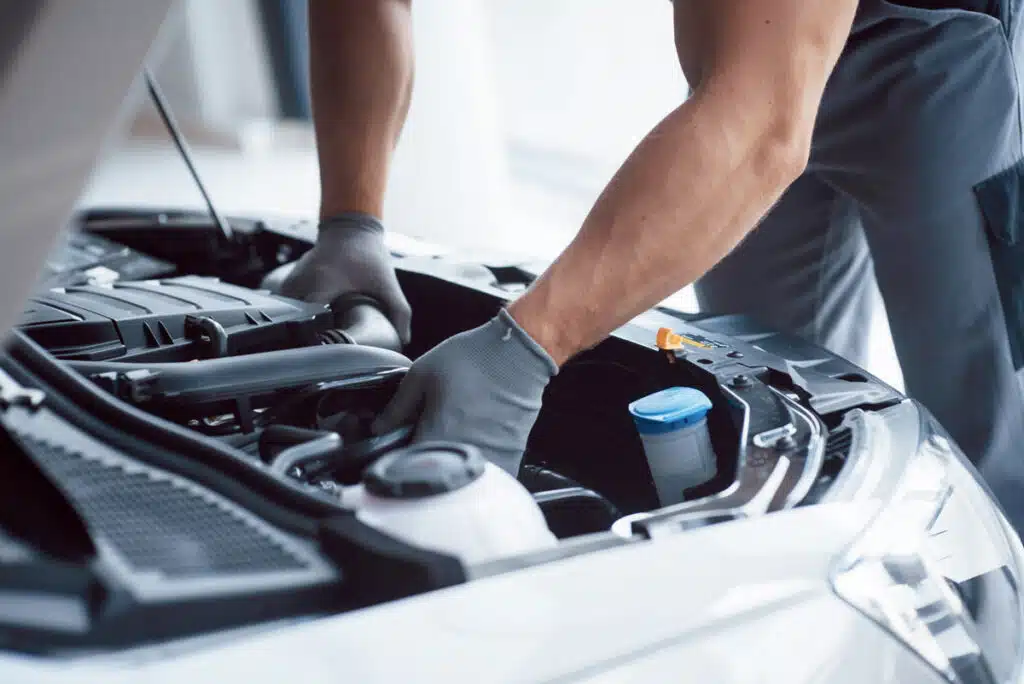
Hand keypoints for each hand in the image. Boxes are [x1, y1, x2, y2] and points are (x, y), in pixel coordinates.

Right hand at [279, 212, 411, 343]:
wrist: (350, 230)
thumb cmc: (369, 257)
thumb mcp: (388, 284)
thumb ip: (399, 312)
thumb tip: (402, 341)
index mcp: (324, 282)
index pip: (310, 320)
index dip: (319, 338)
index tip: (330, 349)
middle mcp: (302, 281)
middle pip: (297, 322)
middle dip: (311, 337)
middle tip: (327, 349)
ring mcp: (292, 282)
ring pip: (290, 317)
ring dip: (302, 328)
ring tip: (318, 339)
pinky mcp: (288, 283)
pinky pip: (287, 308)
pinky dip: (297, 318)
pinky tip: (311, 325)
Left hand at [372, 309, 557, 475]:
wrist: (519, 354)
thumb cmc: (474, 359)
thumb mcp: (422, 374)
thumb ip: (397, 406)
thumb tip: (379, 427)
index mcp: (436, 438)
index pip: (406, 469)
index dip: (399, 459)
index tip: (401, 447)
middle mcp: (463, 455)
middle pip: (435, 478)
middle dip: (426, 464)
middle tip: (429, 437)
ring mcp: (491, 460)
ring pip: (463, 480)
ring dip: (453, 468)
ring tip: (456, 437)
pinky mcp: (511, 458)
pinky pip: (487, 475)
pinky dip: (478, 466)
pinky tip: (476, 441)